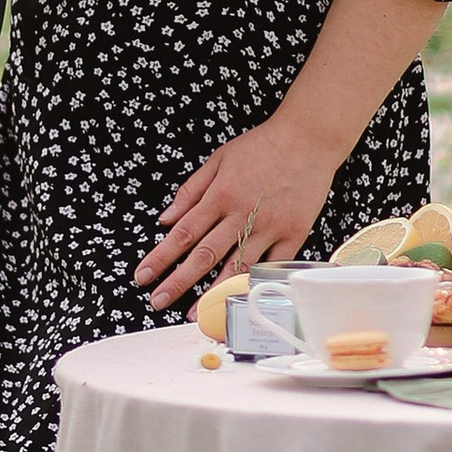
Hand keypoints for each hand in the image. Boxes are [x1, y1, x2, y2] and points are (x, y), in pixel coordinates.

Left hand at [136, 115, 342, 306]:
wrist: (308, 138)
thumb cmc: (263, 145)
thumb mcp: (219, 159)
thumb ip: (191, 190)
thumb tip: (166, 219)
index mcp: (220, 194)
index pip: (183, 233)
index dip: (161, 256)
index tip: (144, 275)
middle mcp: (241, 213)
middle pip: (204, 256)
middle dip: (178, 282)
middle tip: (158, 301)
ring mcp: (269, 226)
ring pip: (236, 267)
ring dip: (212, 293)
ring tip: (194, 313)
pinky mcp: (293, 233)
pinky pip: (271, 265)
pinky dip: (255, 282)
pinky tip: (239, 297)